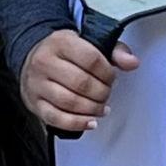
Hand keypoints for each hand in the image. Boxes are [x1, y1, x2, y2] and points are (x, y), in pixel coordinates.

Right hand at [19, 27, 137, 129]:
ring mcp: (37, 84)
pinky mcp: (34, 103)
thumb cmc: (63, 52)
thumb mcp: (88, 42)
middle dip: (101, 93)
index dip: (107, 73)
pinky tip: (90, 121)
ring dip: (92, 109)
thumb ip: (114, 51)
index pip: (91, 60)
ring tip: (101, 107)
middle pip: (81, 83)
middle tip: (106, 94)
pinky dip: (77, 123)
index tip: (111, 78)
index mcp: (60, 42)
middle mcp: (45, 62)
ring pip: (70, 102)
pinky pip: (56, 118)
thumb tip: (132, 62)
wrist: (33, 57)